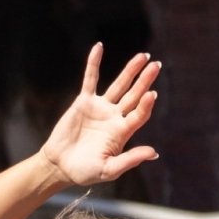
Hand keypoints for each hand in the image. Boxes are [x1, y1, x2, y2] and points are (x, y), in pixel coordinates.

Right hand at [41, 43, 160, 186]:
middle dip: (145, 80)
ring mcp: (101, 108)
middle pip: (134, 95)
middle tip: (157, 65)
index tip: (152, 94)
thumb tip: (154, 152)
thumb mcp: (109, 169)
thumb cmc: (85, 172)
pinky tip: (99, 47)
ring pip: (119, 85)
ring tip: (143, 56)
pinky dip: (94, 63)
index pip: (139, 115)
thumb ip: (130, 160)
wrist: (61, 166)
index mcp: (123, 133)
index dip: (146, 105)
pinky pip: (90, 79)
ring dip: (130, 70)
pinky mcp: (84, 102)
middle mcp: (115, 118)